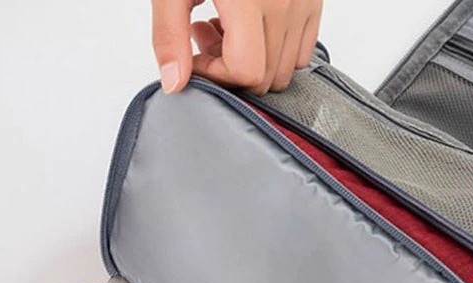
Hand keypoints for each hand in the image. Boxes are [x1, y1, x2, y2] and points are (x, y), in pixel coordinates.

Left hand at [151, 0, 322, 95]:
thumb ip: (169, 35)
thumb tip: (175, 83)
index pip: (246, 72)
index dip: (216, 75)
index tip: (194, 53)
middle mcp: (284, 3)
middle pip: (265, 77)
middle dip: (231, 70)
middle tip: (205, 37)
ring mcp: (303, 1)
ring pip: (285, 70)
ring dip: (254, 62)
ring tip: (226, 28)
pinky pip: (303, 51)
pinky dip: (278, 50)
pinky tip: (251, 25)